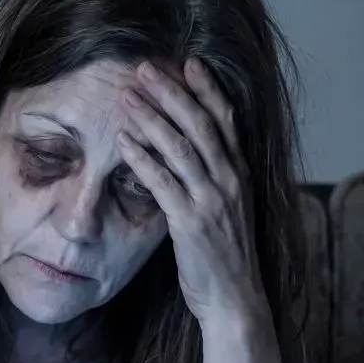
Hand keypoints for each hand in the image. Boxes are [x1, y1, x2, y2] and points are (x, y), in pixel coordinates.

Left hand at [117, 58, 265, 326]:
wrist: (235, 300)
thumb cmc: (226, 257)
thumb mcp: (229, 210)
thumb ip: (216, 180)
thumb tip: (194, 155)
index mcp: (240, 175)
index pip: (226, 120)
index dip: (208, 89)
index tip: (188, 62)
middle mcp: (230, 181)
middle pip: (200, 124)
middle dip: (171, 92)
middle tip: (144, 68)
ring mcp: (211, 201)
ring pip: (180, 147)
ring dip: (151, 117)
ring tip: (127, 96)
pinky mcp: (190, 223)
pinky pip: (163, 182)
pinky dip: (142, 158)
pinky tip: (123, 141)